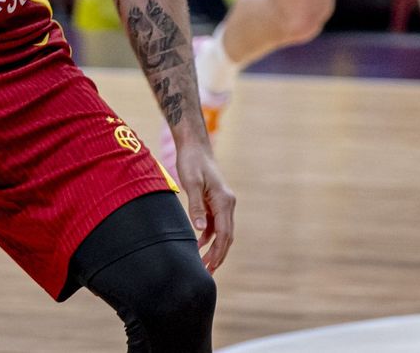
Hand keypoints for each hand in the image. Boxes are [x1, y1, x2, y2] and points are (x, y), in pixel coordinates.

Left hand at [175, 141, 235, 271]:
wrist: (195, 146)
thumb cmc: (192, 162)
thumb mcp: (191, 183)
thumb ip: (196, 207)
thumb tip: (201, 231)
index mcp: (224, 200)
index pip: (224, 233)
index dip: (218, 252)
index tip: (210, 267)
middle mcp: (227, 203)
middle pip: (227, 236)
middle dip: (219, 255)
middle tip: (207, 273)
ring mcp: (222, 203)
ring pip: (222, 231)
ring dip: (214, 248)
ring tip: (203, 265)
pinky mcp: (215, 202)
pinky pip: (216, 224)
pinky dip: (209, 236)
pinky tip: (198, 245)